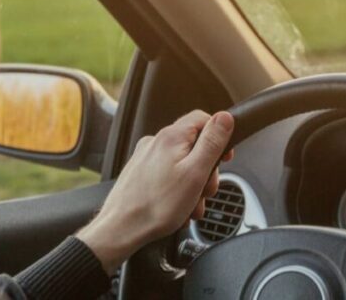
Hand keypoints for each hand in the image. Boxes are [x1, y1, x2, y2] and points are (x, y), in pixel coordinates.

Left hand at [77, 110, 233, 273]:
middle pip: (193, 145)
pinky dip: (177, 191)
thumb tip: (225, 117)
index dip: (219, 136)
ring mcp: (146, 158)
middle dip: (206, 170)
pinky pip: (167, 176)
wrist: (120, 229)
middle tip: (205, 191)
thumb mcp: (196, 173)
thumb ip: (212, 142)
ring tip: (190, 207)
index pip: (203, 119)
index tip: (224, 157)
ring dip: (193, 185)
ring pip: (181, 164)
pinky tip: (178, 209)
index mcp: (171, 137)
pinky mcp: (139, 173)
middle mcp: (155, 142)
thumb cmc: (156, 206)